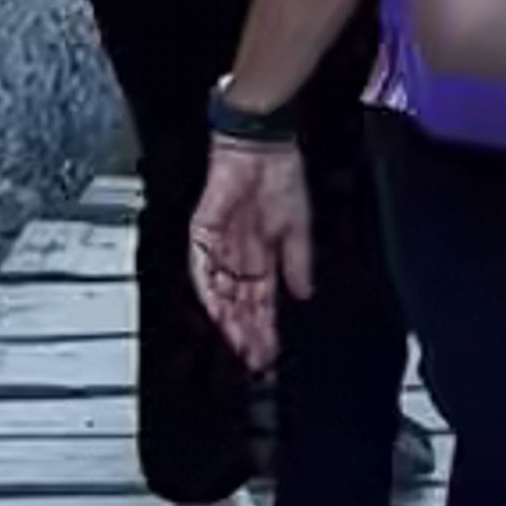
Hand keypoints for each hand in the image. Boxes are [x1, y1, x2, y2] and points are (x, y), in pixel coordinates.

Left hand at [186, 126, 309, 369]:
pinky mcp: (202, 233)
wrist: (262, 143)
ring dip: (228, 322)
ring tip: (238, 347)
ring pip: (219, 295)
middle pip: (238, 306)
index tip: (269, 354)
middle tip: (253, 361)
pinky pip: (202, 270)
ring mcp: (219, 247)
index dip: (264, 329)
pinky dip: (209, 292)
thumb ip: (298, 262)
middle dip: (246, 335)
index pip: (260, 303)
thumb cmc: (282, 174)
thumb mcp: (298, 225)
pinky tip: (216, 313)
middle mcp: (239, 257)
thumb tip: (304, 293)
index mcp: (262, 257)